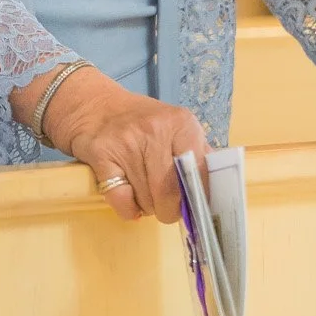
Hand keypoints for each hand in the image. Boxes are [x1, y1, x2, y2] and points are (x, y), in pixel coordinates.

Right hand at [36, 64, 209, 224]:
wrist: (95, 106)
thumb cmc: (142, 122)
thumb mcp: (175, 126)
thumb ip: (198, 152)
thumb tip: (220, 188)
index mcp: (181, 122)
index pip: (198, 172)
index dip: (196, 196)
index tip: (192, 204)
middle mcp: (155, 129)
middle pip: (169, 192)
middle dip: (169, 210)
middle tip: (166, 206)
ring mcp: (127, 142)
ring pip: (146, 200)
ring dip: (147, 207)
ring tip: (144, 191)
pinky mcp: (102, 155)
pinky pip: (122, 201)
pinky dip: (128, 209)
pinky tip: (128, 197)